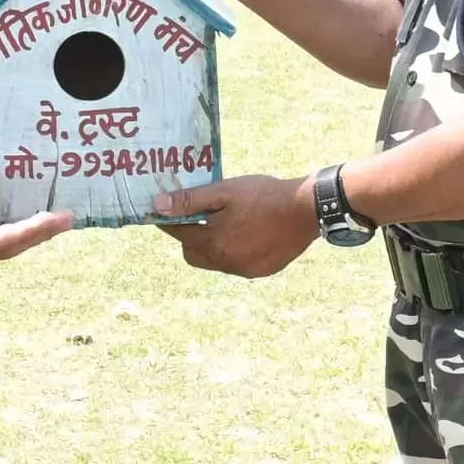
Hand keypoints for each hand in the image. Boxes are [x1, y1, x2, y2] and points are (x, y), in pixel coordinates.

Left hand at [0, 168, 76, 267]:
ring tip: (67, 219)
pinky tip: (50, 221)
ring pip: (22, 239)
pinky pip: (12, 238)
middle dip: (46, 227)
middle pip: (22, 235)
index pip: (11, 224)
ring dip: (45, 229)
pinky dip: (33, 230)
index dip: (33, 217)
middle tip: (69, 216)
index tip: (53, 205)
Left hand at [151, 171, 319, 277]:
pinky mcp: (260, 271)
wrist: (306, 210)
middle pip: (193, 254)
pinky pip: (237, 264)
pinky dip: (236, 251)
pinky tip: (249, 233)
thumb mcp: (224, 192)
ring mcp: (243, 270)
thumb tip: (158, 206)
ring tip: (228, 223)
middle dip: (191, 237)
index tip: (166, 210)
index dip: (169, 221)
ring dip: (214, 245)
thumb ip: (191, 201)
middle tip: (201, 217)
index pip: (177, 234)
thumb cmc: (263, 196)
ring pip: (215, 261)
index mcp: (212, 242)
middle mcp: (224, 263)